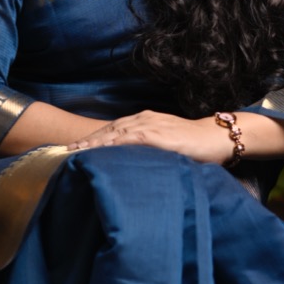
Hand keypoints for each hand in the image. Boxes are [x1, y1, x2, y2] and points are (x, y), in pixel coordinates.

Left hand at [66, 111, 230, 163]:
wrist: (216, 138)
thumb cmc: (196, 145)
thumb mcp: (168, 145)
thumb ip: (151, 150)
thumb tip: (135, 164)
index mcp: (146, 121)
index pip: (114, 129)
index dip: (95, 138)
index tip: (78, 148)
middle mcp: (144, 119)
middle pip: (108, 129)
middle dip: (88, 140)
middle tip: (67, 150)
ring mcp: (149, 125)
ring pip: (114, 132)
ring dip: (93, 142)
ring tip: (75, 152)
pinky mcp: (155, 134)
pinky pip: (127, 138)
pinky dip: (111, 143)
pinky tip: (98, 150)